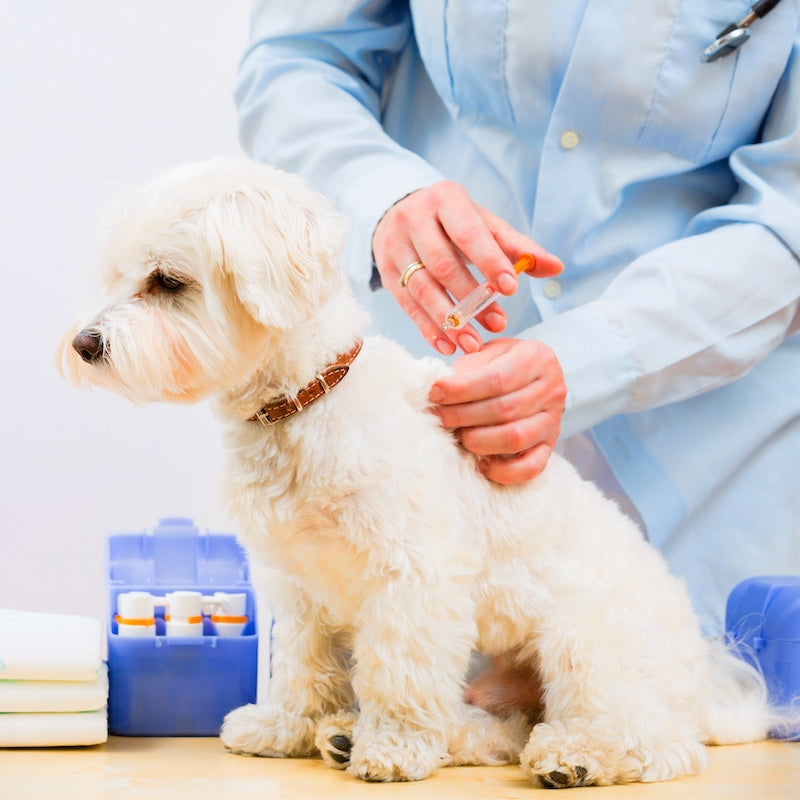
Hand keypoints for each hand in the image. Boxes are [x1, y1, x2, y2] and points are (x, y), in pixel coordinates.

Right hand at [372, 181, 562, 354]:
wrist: (401, 213)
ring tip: (474, 343)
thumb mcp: (483, 223)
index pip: (468, 233)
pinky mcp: (387, 274)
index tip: (510, 289)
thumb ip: (517, 247)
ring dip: (450, 321)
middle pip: (442, 265)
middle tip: (497, 324)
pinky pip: (407, 306)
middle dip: (471, 299)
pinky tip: (448, 346)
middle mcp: (414, 220)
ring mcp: (395, 248)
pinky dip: (429, 329)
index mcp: (445, 199)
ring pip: (422, 289)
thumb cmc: (453, 221)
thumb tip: (555, 267)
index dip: (489, 262)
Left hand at [429, 338, 565, 483]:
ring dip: (478, 440)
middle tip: (439, 417)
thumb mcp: (489, 353)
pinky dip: (503, 471)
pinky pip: (530, 467)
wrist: (533, 376)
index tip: (436, 393)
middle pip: (504, 410)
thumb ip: (470, 367)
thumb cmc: (503, 362)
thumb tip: (441, 392)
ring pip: (515, 438)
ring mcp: (554, 421)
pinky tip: (481, 463)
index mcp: (537, 358)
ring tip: (457, 435)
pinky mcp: (550, 446)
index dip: (462, 389)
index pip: (497, 378)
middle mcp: (552, 390)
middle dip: (463, 416)